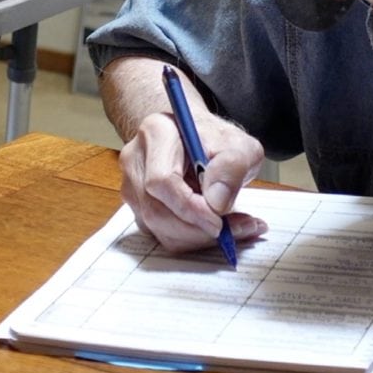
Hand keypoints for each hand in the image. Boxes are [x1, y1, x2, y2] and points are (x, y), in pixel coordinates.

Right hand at [119, 108, 267, 252]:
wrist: (200, 140)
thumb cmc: (217, 140)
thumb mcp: (240, 145)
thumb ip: (232, 167)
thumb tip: (216, 202)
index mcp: (157, 134)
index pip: (162, 180)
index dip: (189, 207)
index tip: (219, 221)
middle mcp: (137, 160)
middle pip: (156, 210)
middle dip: (197, 229)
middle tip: (236, 230)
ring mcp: (133, 186)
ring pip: (158, 228)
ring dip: (199, 237)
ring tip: (237, 228)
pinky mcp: (140, 209)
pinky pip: (162, 234)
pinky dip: (193, 239)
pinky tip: (222, 228)